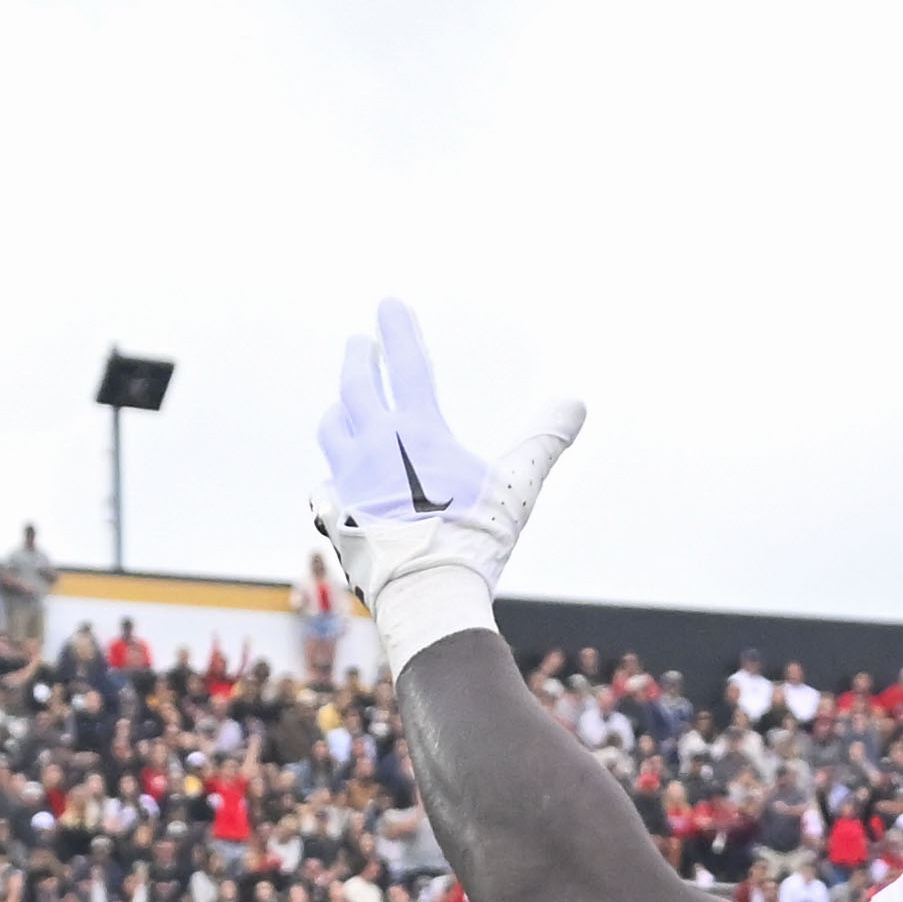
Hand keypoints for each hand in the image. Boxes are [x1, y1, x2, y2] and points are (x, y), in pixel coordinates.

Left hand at [310, 299, 582, 680]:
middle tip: (362, 344)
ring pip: (333, 429)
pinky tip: (338, 477)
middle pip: (355, 387)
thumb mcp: (516, 488)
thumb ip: (543, 442)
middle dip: (360, 359)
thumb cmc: (474, 542)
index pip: (404, 362)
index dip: (398, 328)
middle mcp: (372, 447)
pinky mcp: (336, 516)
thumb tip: (576, 404)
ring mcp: (349, 481)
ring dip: (340, 409)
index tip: (389, 303)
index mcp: (414, 431)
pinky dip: (334, 471)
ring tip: (346, 404)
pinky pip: (326, 483)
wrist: (425, 597)